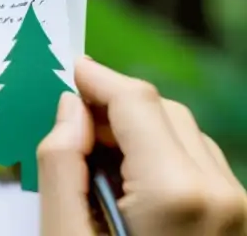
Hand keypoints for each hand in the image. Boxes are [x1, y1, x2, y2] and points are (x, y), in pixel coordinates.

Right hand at [38, 56, 246, 235]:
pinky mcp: (240, 223)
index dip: (97, 77)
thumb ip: (61, 166)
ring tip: (101, 173)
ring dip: (140, 135)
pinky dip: (163, 162)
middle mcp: (218, 193)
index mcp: (174, 192)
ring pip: (184, 135)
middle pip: (162, 111)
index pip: (135, 100)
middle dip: (114, 110)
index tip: (69, 70)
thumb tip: (71, 108)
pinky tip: (133, 195)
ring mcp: (237, 210)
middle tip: (74, 134)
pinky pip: (201, 167)